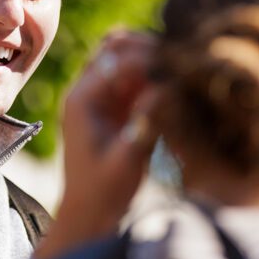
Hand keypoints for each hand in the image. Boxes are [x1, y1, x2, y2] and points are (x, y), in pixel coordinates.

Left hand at [35, 30, 160, 258]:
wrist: (89, 213)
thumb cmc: (104, 191)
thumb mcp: (128, 159)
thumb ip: (145, 124)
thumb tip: (166, 89)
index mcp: (82, 100)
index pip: (116, 58)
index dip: (148, 58)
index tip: (174, 68)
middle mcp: (86, 92)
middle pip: (115, 46)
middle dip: (147, 49)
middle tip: (176, 64)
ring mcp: (99, 97)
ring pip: (123, 56)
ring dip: (149, 60)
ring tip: (174, 74)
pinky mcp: (113, 107)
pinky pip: (132, 76)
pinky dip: (151, 75)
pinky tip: (170, 88)